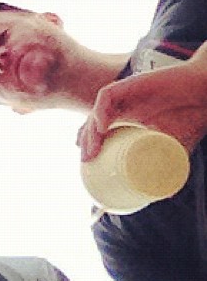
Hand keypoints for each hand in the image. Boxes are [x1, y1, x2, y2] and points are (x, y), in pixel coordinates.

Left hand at [78, 59, 206, 160]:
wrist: (206, 91)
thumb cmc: (191, 115)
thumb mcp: (175, 145)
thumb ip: (167, 165)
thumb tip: (164, 196)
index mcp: (129, 116)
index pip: (99, 128)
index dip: (89, 142)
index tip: (87, 162)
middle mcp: (123, 104)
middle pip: (94, 121)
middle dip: (86, 141)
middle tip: (86, 161)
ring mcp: (125, 94)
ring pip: (97, 110)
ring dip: (90, 129)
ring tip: (92, 150)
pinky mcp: (130, 83)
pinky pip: (107, 95)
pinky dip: (100, 110)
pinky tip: (101, 126)